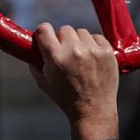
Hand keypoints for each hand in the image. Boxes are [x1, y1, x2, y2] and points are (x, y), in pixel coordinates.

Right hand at [29, 23, 118, 139]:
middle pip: (64, 29)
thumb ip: (34, 61)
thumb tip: (32, 46)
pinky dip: (93, 44)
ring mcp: (92, 51)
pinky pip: (97, 37)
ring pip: (81, 32)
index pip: (44, 29)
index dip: (43, 33)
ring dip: (79, 41)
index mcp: (56, 57)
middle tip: (65, 53)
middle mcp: (74, 51)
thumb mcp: (42, 82)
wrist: (93, 111)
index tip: (46, 39)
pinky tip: (92, 57)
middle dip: (62, 39)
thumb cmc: (65, 97)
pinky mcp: (107, 52)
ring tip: (80, 57)